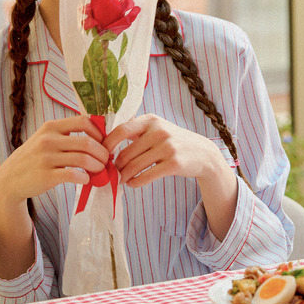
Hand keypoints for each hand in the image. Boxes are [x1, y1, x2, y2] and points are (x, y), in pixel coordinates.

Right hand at [0, 115, 108, 205]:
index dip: (99, 132)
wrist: (10, 178)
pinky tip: (86, 179)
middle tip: (106, 160)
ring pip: (83, 159)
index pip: (84, 121)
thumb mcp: (46, 138)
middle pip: (87, 142)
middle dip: (102, 153)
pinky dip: (85, 178)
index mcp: (51, 127)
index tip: (103, 143)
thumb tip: (98, 136)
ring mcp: (46, 158)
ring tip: (99, 170)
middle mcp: (48, 140)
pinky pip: (73, 175)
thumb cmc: (34, 157)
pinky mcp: (46, 176)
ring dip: (97, 166)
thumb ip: (66, 134)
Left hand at [103, 114, 221, 187]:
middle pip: (126, 153)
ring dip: (124, 176)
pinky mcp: (173, 164)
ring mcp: (167, 147)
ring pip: (134, 166)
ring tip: (121, 179)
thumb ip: (136, 131)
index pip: (121, 130)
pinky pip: (145, 176)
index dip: (107, 144)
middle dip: (116, 166)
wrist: (202, 153)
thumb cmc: (174, 141)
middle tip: (112, 172)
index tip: (101, 155)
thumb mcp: (157, 128)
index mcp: (151, 120)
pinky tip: (132, 183)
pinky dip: (135, 182)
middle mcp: (159, 131)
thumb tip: (105, 141)